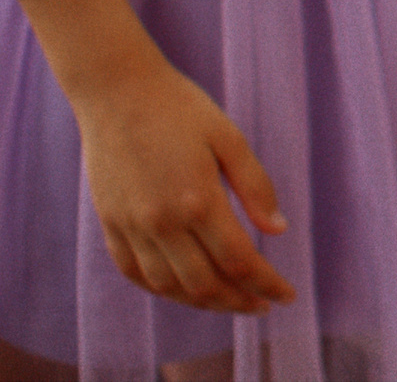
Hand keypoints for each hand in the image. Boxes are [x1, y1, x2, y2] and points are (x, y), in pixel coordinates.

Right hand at [72, 54, 295, 314]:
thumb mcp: (229, 137)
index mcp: (197, 200)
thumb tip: (278, 232)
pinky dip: (162, 290)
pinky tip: (182, 289)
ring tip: (229, 302)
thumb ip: (255, 186)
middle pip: (205, 285)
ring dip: (202, 302)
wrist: (116, 91)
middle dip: (239, 302)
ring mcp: (130, 226)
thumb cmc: (180, 108)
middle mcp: (161, 222)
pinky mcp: (110, 223)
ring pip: (169, 286)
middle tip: (262, 305)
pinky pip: (135, 274)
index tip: (287, 295)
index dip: (266, 284)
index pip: (239, 261)